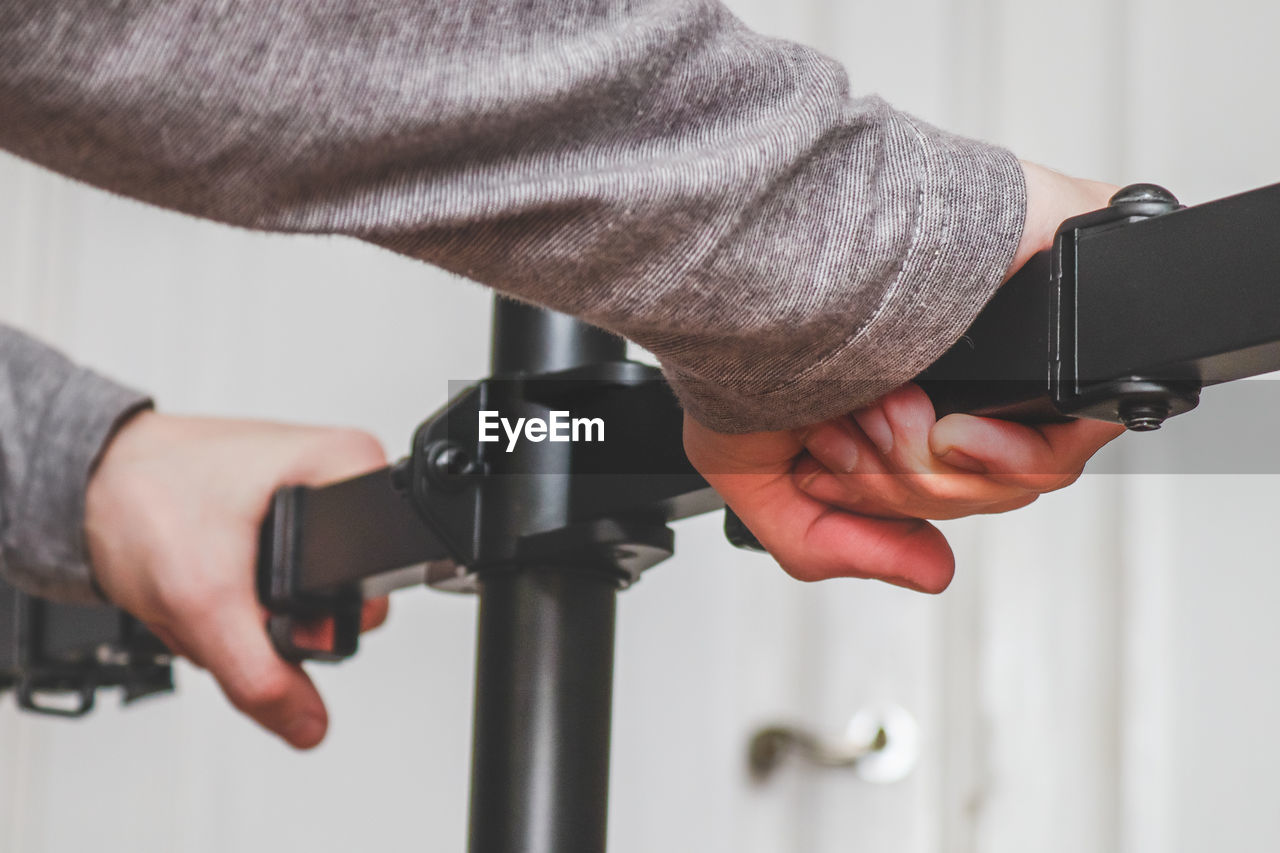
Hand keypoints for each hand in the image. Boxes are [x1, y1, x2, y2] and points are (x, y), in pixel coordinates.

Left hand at [85, 412, 389, 748]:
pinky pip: (275, 594)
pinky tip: (205, 586)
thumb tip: (309, 724)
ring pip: (302, 606)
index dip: (315, 623)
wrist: (87, 481)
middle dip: (269, 627)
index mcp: (350, 465)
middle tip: (221, 596)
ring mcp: (309, 500)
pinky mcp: (279, 522)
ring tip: (204, 586)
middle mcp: (339, 476)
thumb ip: (260, 675)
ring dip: (246, 623)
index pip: (373, 583)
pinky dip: (234, 606)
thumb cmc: (143, 495)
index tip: (256, 605)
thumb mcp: (202, 595)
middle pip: (339, 601)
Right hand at [684, 162, 1124, 591]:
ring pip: (1034, 467)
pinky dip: (1004, 445)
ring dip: (933, 460)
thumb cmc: (745, 336)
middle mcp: (967, 372)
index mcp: (915, 404)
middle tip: (853, 429)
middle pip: (996, 490)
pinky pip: (1079, 414)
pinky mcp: (1055, 300)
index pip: (957, 494)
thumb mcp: (754, 480)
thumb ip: (828, 546)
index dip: (892, 504)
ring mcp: (1015, 339)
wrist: (753, 253)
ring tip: (879, 407)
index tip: (832, 468)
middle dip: (905, 482)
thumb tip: (934, 571)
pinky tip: (937, 416)